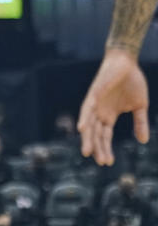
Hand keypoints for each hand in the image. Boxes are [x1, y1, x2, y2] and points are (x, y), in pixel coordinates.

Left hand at [78, 50, 149, 165]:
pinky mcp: (93, 94)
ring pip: (89, 125)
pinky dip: (84, 118)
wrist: (127, 62)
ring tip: (87, 152)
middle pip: (95, 135)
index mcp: (108, 116)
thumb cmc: (132, 82)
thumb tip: (143, 141)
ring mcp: (94, 104)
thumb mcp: (140, 106)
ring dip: (88, 139)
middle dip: (97, 149)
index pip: (104, 137)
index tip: (108, 163)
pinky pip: (87, 109)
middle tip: (101, 162)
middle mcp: (99, 113)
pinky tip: (82, 129)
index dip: (105, 149)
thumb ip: (140, 123)